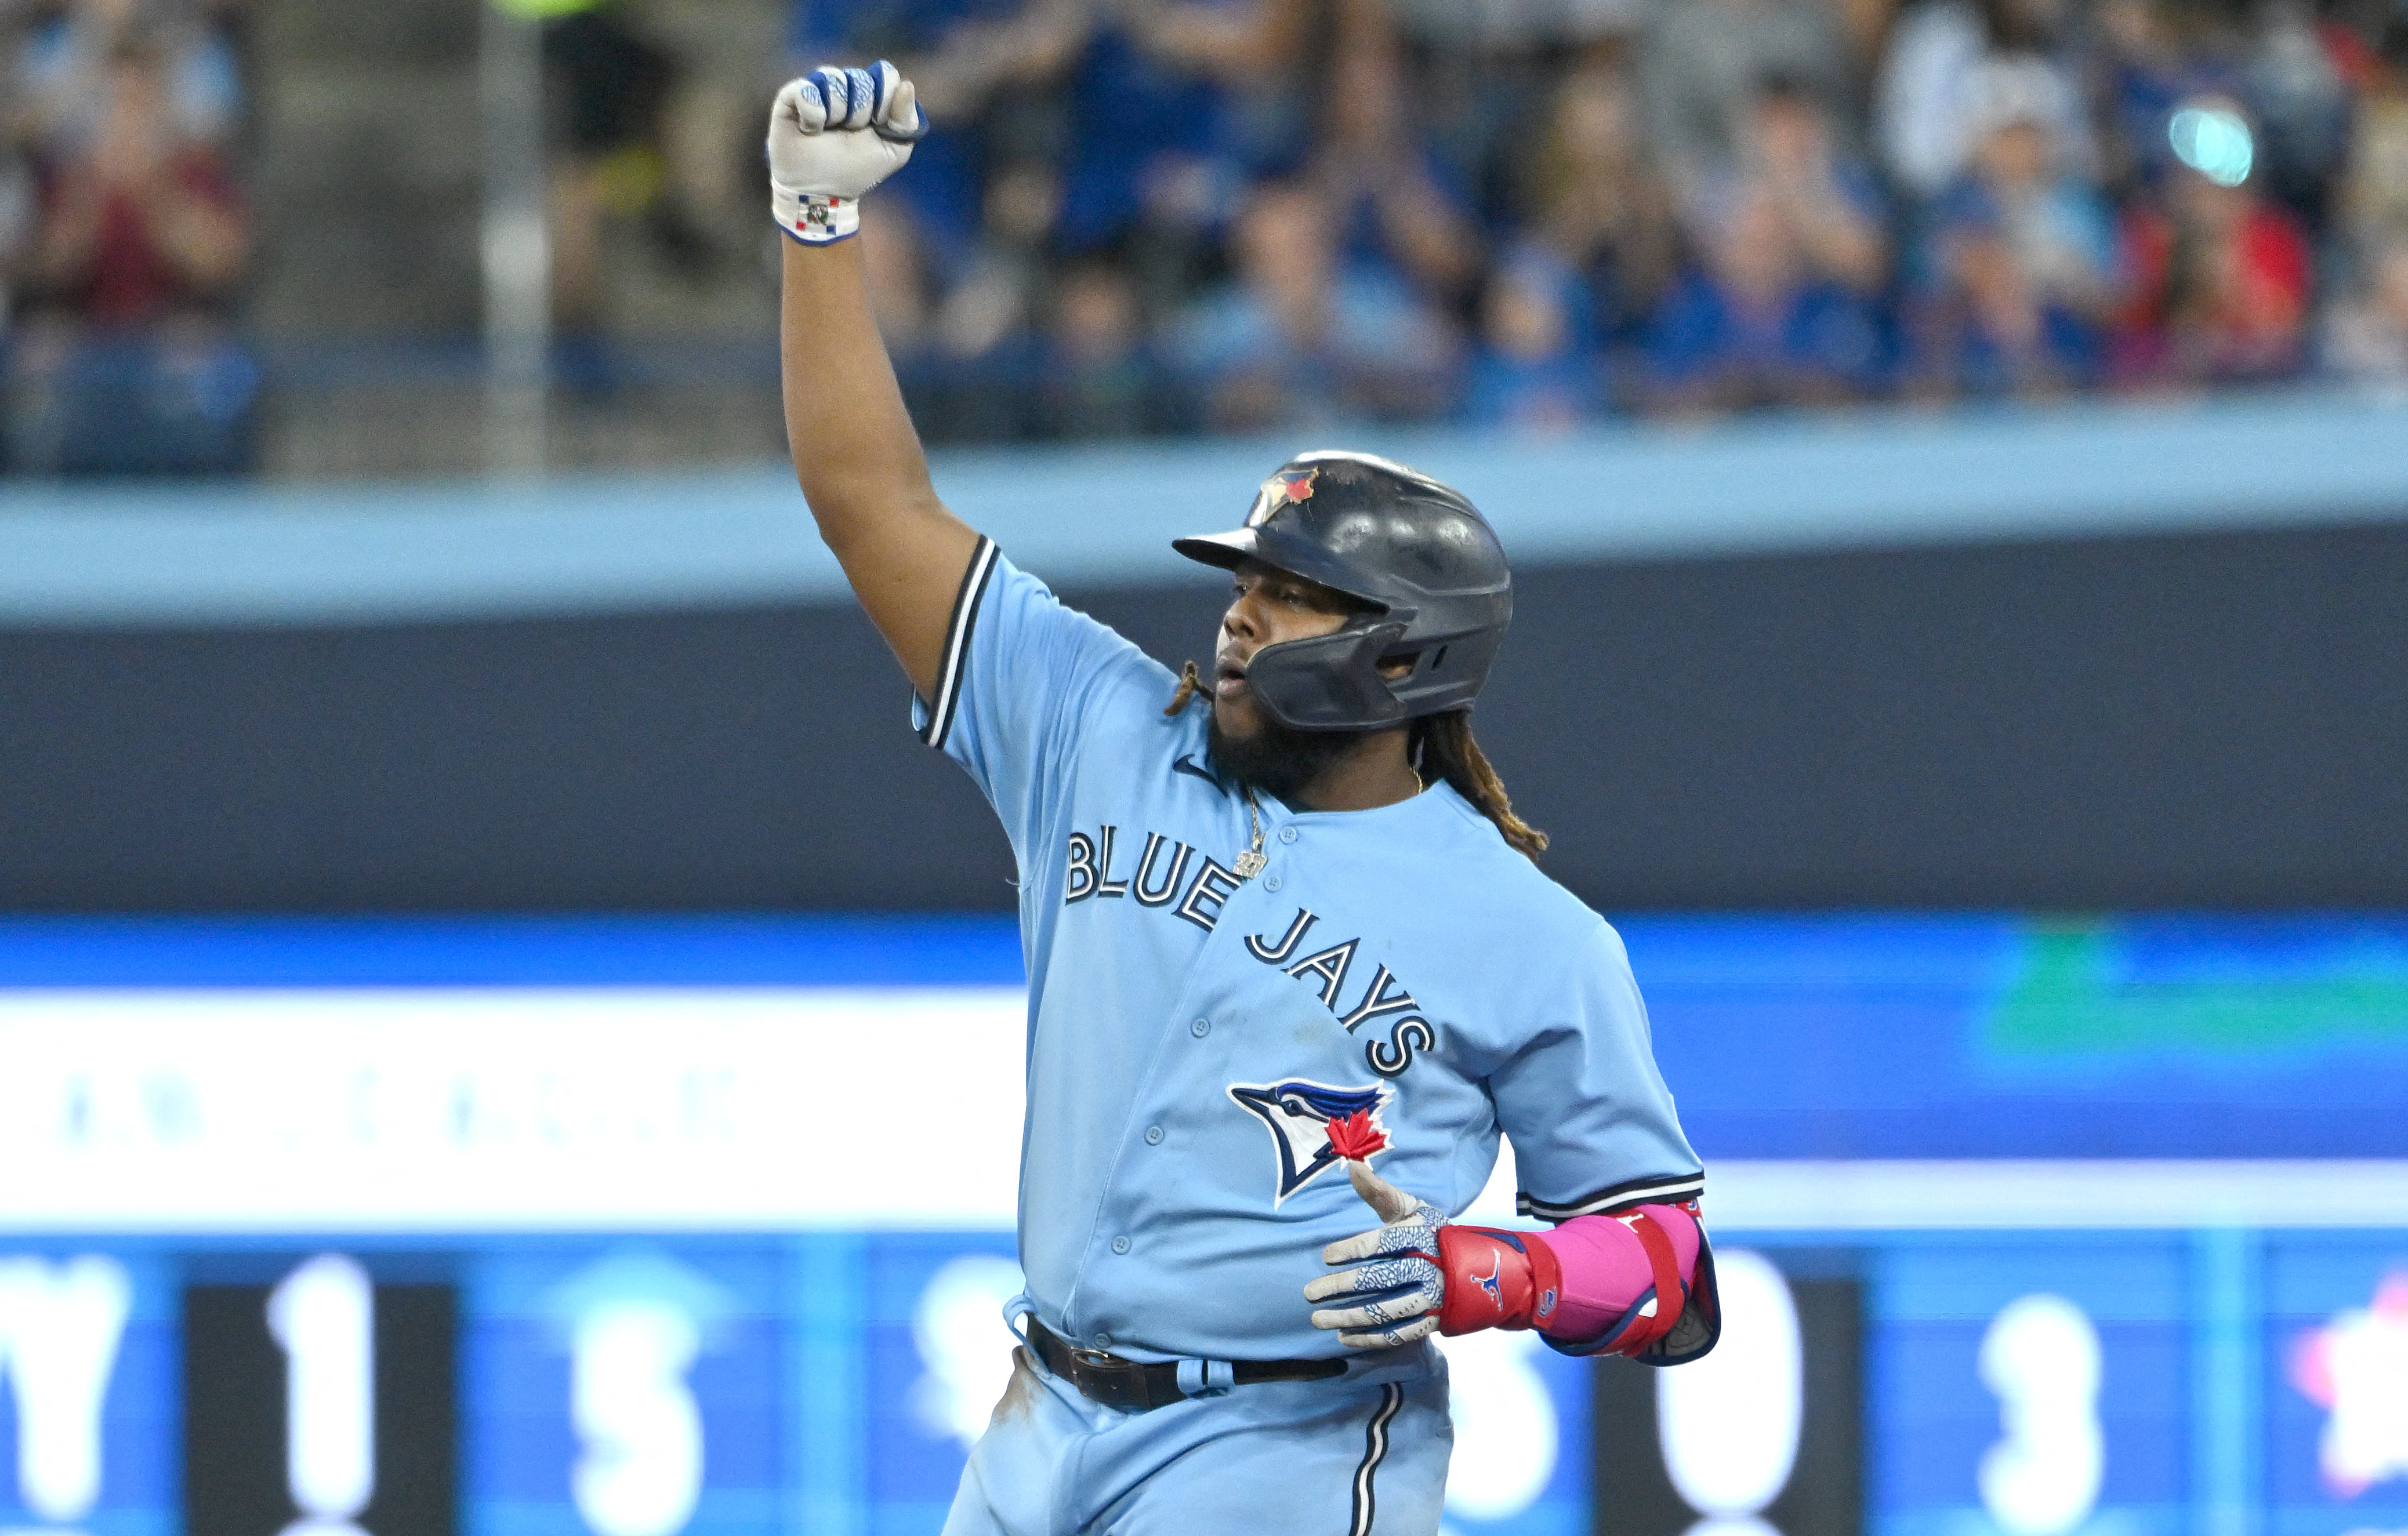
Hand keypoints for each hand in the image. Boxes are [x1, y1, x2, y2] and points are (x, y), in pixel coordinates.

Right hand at [767, 62, 925, 243]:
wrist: (821, 191)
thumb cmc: (857, 170)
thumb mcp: (893, 152)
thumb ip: (907, 121)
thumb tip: (906, 84)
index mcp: (871, 95)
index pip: (885, 76)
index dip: (884, 101)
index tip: (877, 126)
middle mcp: (844, 87)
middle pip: (860, 78)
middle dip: (860, 112)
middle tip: (849, 133)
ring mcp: (817, 89)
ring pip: (833, 79)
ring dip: (836, 114)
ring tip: (827, 132)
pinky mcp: (791, 96)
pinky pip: (806, 89)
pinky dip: (813, 114)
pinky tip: (810, 130)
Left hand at [1303, 1161, 1445, 1347]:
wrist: (1481, 1269)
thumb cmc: (1431, 1233)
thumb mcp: (1410, 1209)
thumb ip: (1379, 1192)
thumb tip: (1351, 1165)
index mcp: (1420, 1235)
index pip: (1384, 1242)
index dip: (1354, 1249)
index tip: (1326, 1256)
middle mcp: (1428, 1267)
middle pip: (1381, 1279)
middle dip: (1342, 1286)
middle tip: (1309, 1292)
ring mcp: (1432, 1297)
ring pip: (1387, 1311)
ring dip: (1350, 1317)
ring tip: (1319, 1319)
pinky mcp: (1432, 1321)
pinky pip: (1399, 1334)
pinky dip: (1370, 1339)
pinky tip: (1343, 1337)